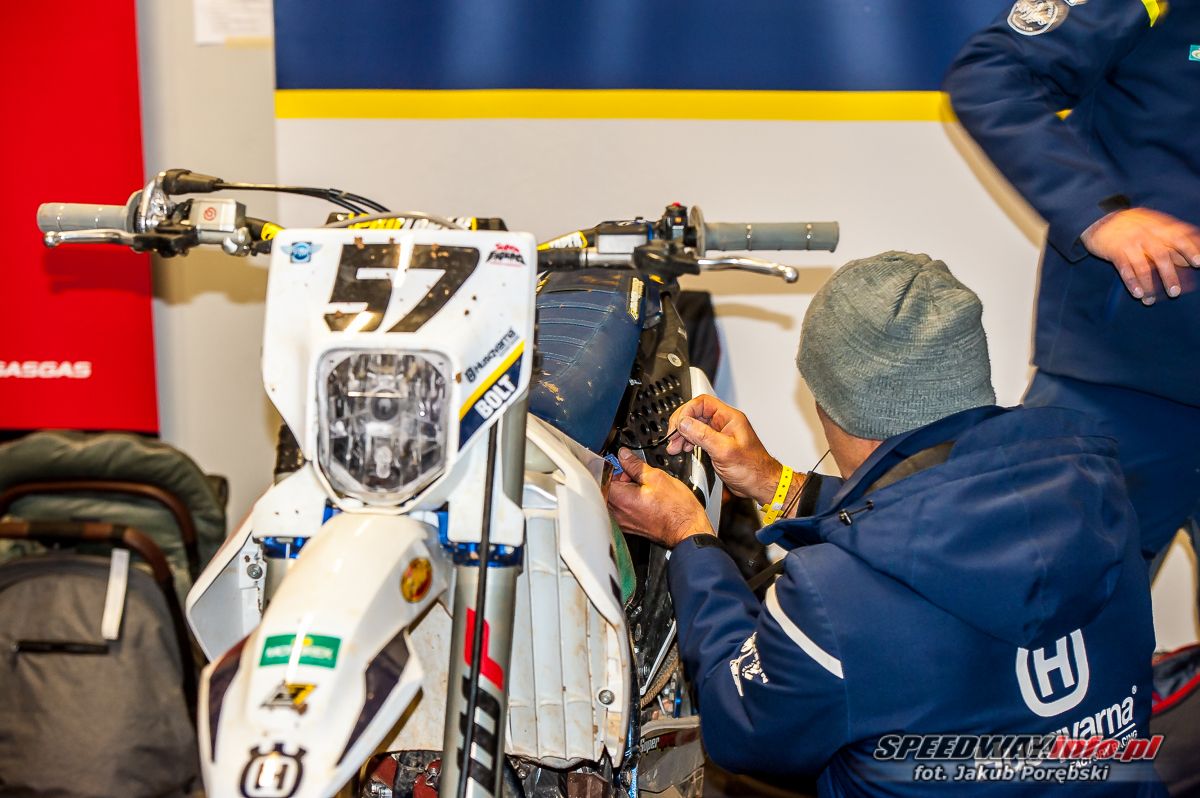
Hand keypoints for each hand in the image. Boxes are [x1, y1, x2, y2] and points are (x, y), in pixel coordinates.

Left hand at [607, 448, 713, 547]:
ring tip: (640, 487)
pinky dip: (627, 501)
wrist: (688, 529)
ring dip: (623, 490)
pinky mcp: (629, 527)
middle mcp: (617, 513)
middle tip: (634, 475)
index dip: (613, 467)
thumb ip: (635, 465)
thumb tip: (624, 455)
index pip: (602, 478)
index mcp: (620, 499)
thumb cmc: (676, 508)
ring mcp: (623, 522)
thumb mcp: (656, 477)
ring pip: (613, 499)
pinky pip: (621, 510)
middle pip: (606, 489)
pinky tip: (643, 498)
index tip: (624, 464)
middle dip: (617, 479)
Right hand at [665, 394, 783, 505]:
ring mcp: (720, 434)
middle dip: (681, 425)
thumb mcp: (724, 451)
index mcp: (729, 418)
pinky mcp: (717, 446)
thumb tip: (684, 423)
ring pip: (695, 426)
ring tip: (674, 446)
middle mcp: (724, 423)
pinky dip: (688, 443)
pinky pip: (698, 438)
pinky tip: (684, 450)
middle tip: (672, 438)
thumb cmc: (753, 469)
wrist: (761, 485)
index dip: (687, 411)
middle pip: (696, 414)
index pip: (702, 403)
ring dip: (682, 435)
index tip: (678, 425)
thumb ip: (703, 435)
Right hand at [1080, 208, 1199, 304]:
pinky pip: (1125, 269)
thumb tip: (1189, 260)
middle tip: (1174, 293)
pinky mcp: (1115, 251)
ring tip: (1151, 300)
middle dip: (1169, 275)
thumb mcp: (1153, 226)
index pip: (1178, 237)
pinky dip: (1131, 282)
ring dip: (1149, 285)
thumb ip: (1171, 240)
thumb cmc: (1132, 226)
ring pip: (1143, 266)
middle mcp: (1146, 234)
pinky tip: (1137, 294)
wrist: (1099, 218)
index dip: (1189, 250)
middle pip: (1161, 255)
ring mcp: (1130, 243)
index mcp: (1159, 226)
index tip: (1198, 263)